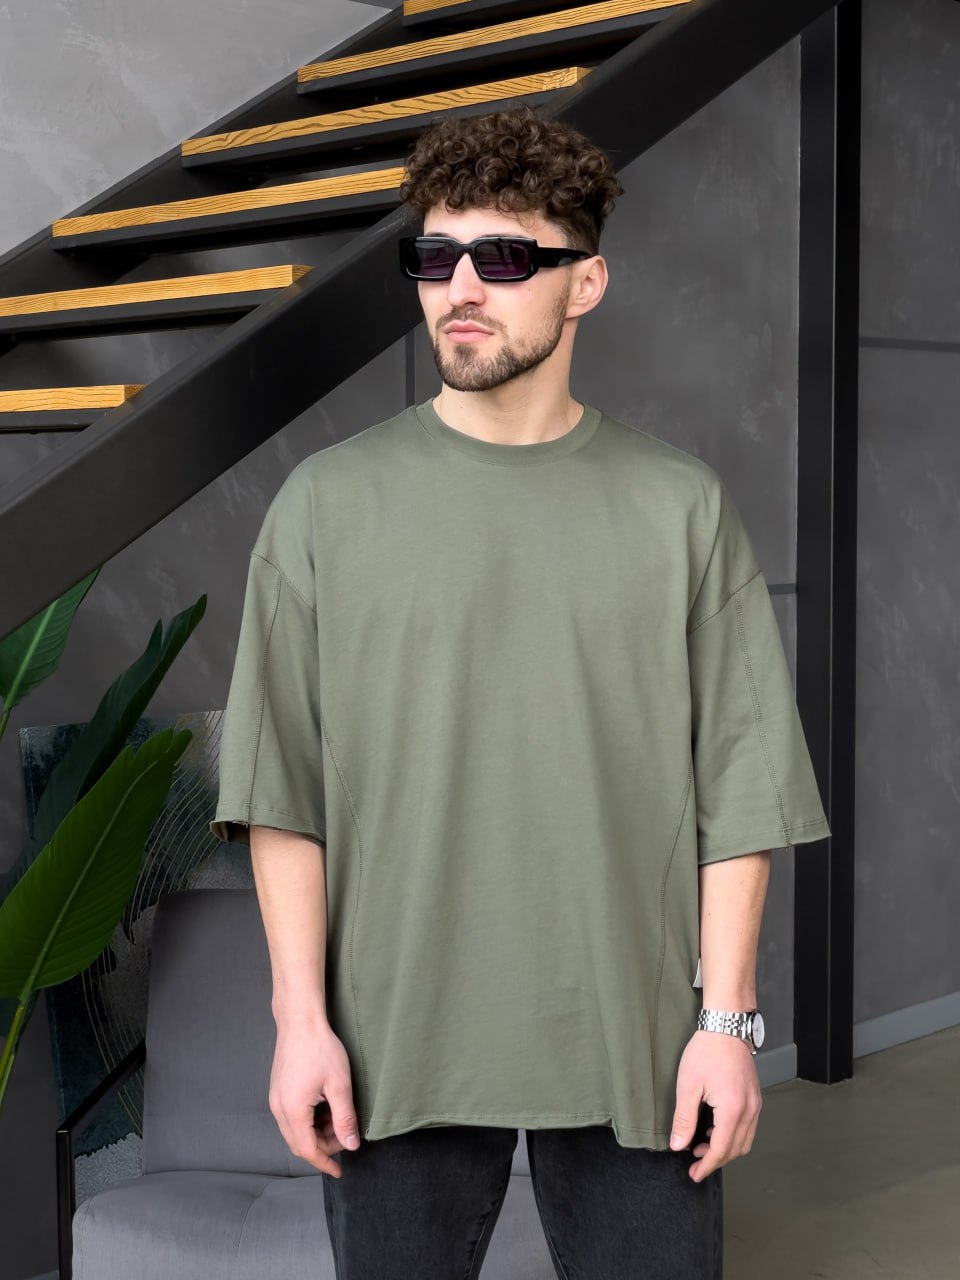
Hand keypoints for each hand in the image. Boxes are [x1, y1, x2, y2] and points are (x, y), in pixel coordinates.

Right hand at [268, 1015, 361, 1177]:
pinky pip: (292, 1116)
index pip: (308, 1150)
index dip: (325, 1163)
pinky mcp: (278, 1090)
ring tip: (339, 1120)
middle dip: (323, 1147)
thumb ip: (344, 1118)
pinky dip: (309, 1120)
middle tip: (346, 1138)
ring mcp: (276, 1099)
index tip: (340, 1171)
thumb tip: (351, 1145)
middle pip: (299, 1143)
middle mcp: (279, 1109)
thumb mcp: (339, 1084)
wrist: (300, 1020)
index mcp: (292, 1111)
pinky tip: (326, 1108)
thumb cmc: (320, 1048)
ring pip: (295, 1130)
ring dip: (317, 1133)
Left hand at [669, 1029, 761, 1181]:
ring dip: (725, 1148)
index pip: (722, 1150)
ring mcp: (755, 1103)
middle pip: (736, 1149)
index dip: (707, 1165)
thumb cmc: (707, 1051)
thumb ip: (684, 1118)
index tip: (694, 1174)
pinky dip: (733, 1134)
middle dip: (716, 1159)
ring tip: (702, 1145)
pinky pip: (747, 1126)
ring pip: (745, 1140)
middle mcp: (749, 1110)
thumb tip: (678, 1144)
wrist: (726, 1026)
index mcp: (733, 1110)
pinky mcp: (754, 1097)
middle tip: (696, 1162)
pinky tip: (715, 1128)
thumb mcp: (688, 1085)